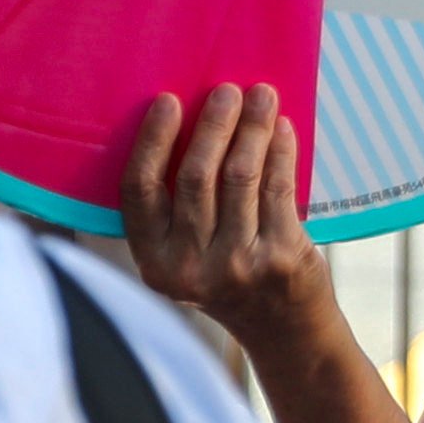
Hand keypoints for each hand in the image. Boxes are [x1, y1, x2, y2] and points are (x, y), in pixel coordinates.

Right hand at [121, 84, 333, 350]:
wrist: (283, 331)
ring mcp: (237, 265)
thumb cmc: (229, 278)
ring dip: (251, 128)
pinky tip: (282, 128)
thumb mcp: (184, 258)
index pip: (140, 190)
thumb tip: (184, 121)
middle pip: (195, 177)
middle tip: (226, 91)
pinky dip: (280, 151)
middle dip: (213, 125)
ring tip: (261, 96)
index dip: (152, 140)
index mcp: (154, 262)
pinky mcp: (280, 258)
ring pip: (240, 176)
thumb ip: (176, 209)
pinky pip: (277, 189)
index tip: (168, 101)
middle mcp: (190, 267)